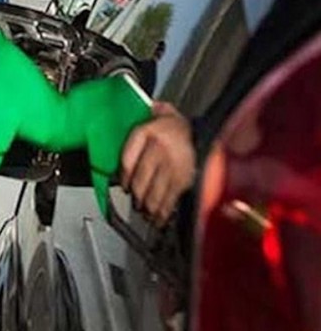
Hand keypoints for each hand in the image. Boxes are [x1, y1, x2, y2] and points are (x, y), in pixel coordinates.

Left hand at [120, 101, 195, 227]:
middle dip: (135, 195)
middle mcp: (158, 149)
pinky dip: (163, 211)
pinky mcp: (184, 179)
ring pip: (153, 192)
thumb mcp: (160, 113)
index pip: (127, 159)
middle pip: (140, 179)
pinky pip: (170, 198)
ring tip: (145, 212)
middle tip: (134, 201)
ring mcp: (172, 165)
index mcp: (148, 131)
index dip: (123, 176)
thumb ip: (143, 115)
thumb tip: (132, 112)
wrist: (208, 132)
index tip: (122, 184)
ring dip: (147, 206)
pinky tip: (159, 218)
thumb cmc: (178, 126)